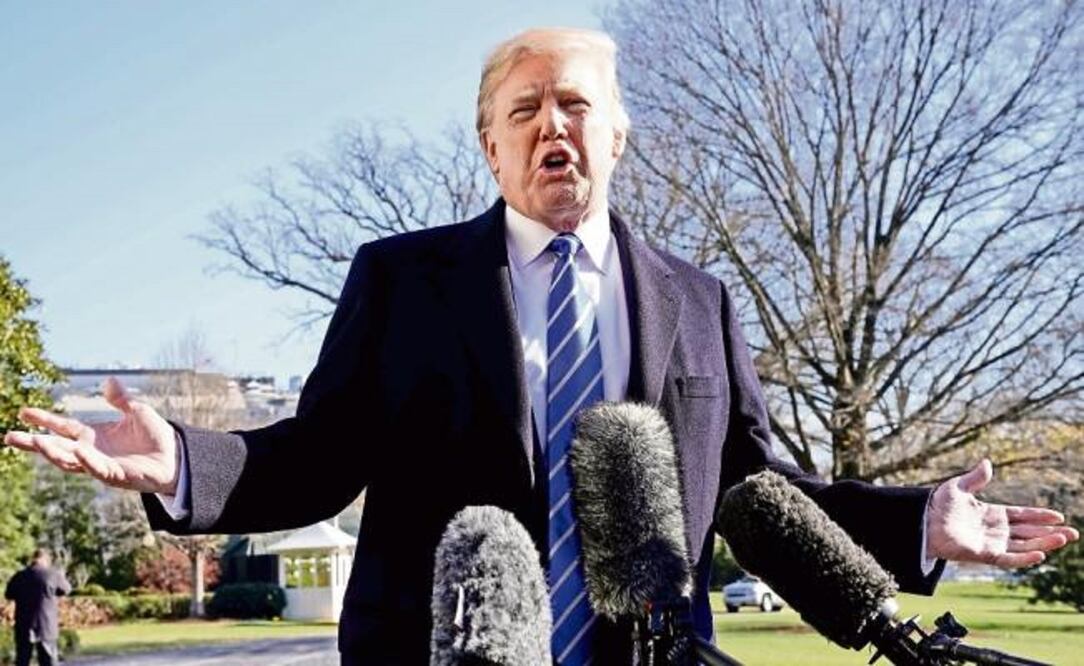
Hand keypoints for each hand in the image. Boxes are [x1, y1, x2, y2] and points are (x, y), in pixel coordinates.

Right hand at [3, 377, 178, 494]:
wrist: (176, 458)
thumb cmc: (155, 437)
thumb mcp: (137, 412)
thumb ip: (121, 400)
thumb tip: (109, 380)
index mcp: (94, 435)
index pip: (63, 427)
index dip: (44, 420)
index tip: (23, 412)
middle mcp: (92, 451)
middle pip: (57, 447)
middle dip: (33, 443)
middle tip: (9, 437)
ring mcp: (101, 465)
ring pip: (70, 461)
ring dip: (53, 452)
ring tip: (36, 442)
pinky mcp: (116, 476)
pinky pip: (98, 469)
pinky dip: (88, 461)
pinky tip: (79, 451)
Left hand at [926, 459, 1079, 566]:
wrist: (921, 523)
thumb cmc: (936, 506)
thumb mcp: (958, 487)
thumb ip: (975, 478)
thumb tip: (987, 463)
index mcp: (992, 514)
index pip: (1023, 516)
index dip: (1040, 516)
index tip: (1059, 516)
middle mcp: (996, 531)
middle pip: (1029, 533)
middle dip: (1051, 533)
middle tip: (1073, 533)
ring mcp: (992, 543)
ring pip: (1024, 546)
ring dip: (1044, 544)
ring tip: (1064, 539)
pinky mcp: (984, 555)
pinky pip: (1009, 559)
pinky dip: (1024, 558)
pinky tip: (1041, 554)